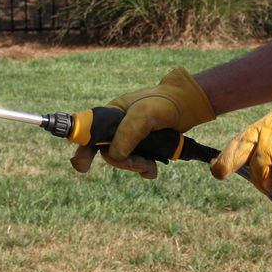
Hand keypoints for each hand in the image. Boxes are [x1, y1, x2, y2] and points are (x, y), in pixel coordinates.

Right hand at [69, 66, 215, 178]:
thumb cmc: (164, 103)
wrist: (188, 106)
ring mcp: (130, 137)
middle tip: (141, 164)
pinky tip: (152, 169)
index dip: (83, 150)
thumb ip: (127, 133)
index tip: (83, 166)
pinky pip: (136, 163)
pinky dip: (144, 168)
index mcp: (110, 115)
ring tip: (151, 165)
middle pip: (107, 152)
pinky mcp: (143, 146)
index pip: (89, 133)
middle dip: (122, 161)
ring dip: (136, 166)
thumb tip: (115, 155)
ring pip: (122, 160)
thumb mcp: (144, 114)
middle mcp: (117, 127)